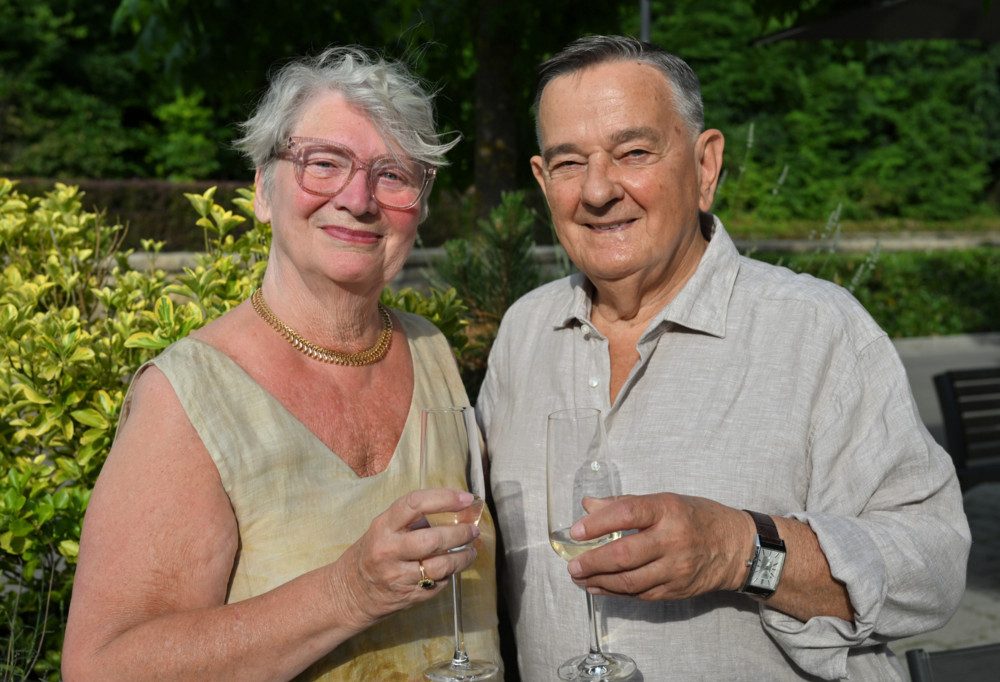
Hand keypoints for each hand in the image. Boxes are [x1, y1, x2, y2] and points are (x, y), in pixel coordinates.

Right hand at [331, 488, 480, 627]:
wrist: (351, 592)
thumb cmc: (373, 551)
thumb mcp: (384, 528)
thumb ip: (413, 519)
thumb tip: (456, 508)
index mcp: (383, 527)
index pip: (415, 504)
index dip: (444, 498)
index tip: (466, 498)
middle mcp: (389, 551)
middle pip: (433, 540)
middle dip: (459, 533)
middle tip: (473, 529)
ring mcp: (398, 577)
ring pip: (440, 566)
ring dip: (462, 557)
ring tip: (471, 550)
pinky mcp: (408, 597)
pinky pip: (438, 584)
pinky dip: (450, 574)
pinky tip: (453, 567)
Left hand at [566, 493, 750, 600]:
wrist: (737, 548)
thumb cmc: (697, 518)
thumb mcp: (666, 501)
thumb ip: (626, 504)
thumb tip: (588, 506)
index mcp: (668, 510)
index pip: (627, 514)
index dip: (598, 523)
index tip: (576, 531)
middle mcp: (673, 540)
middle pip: (625, 555)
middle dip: (593, 562)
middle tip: (572, 565)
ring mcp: (676, 569)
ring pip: (630, 581)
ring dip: (599, 581)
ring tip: (579, 577)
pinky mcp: (676, 590)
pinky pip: (640, 595)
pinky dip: (616, 592)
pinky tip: (599, 587)